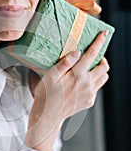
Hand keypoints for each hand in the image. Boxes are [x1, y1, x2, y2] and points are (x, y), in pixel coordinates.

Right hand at [25, 30, 109, 150]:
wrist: (47, 116)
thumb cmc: (46, 95)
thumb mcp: (50, 76)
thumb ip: (64, 63)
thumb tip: (77, 52)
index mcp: (77, 75)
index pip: (92, 55)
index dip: (99, 42)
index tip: (104, 34)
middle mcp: (87, 84)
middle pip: (104, 67)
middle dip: (102, 59)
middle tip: (94, 57)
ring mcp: (90, 94)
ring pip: (103, 78)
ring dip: (100, 71)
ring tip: (89, 69)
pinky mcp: (90, 101)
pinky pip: (97, 88)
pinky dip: (93, 82)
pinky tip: (81, 83)